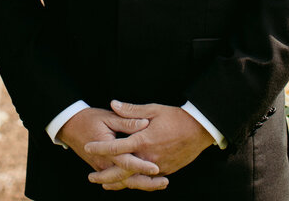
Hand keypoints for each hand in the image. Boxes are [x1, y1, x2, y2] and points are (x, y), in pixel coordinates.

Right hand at [58, 107, 166, 191]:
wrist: (70, 126)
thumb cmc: (89, 119)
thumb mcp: (108, 116)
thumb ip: (126, 121)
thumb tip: (144, 123)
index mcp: (107, 149)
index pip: (126, 162)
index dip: (142, 166)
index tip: (156, 169)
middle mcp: (104, 162)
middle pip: (127, 178)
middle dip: (146, 182)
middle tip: (165, 182)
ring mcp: (103, 168)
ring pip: (123, 182)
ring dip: (141, 185)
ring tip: (160, 185)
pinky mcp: (103, 169)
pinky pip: (118, 180)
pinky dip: (131, 183)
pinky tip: (145, 183)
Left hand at [84, 101, 212, 183]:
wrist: (201, 130)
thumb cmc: (176, 117)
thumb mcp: (153, 109)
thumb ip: (131, 110)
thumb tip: (112, 104)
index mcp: (143, 140)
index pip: (116, 147)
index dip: (100, 147)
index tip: (88, 147)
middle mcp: (148, 156)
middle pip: (122, 170)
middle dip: (105, 175)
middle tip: (91, 176)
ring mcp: (158, 166)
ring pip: (134, 179)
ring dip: (118, 182)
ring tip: (106, 184)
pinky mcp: (165, 170)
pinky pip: (147, 179)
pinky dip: (135, 181)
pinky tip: (127, 182)